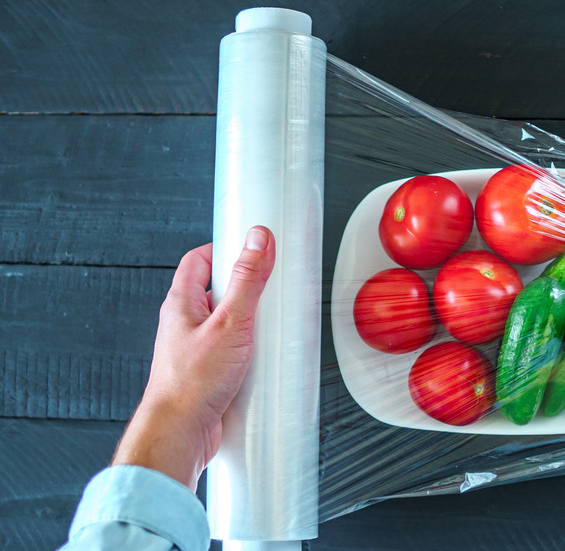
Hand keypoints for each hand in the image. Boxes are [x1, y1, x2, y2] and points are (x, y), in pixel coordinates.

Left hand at [112, 226, 275, 489]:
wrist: (180, 434)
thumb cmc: (192, 383)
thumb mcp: (230, 322)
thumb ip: (246, 280)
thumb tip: (257, 240)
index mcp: (182, 304)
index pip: (199, 260)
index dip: (225, 248)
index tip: (252, 247)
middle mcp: (186, 325)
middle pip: (218, 292)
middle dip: (247, 289)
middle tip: (271, 287)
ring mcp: (197, 350)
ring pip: (228, 325)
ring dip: (252, 325)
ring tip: (273, 325)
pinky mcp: (210, 374)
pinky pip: (234, 354)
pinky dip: (252, 353)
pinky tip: (267, 359)